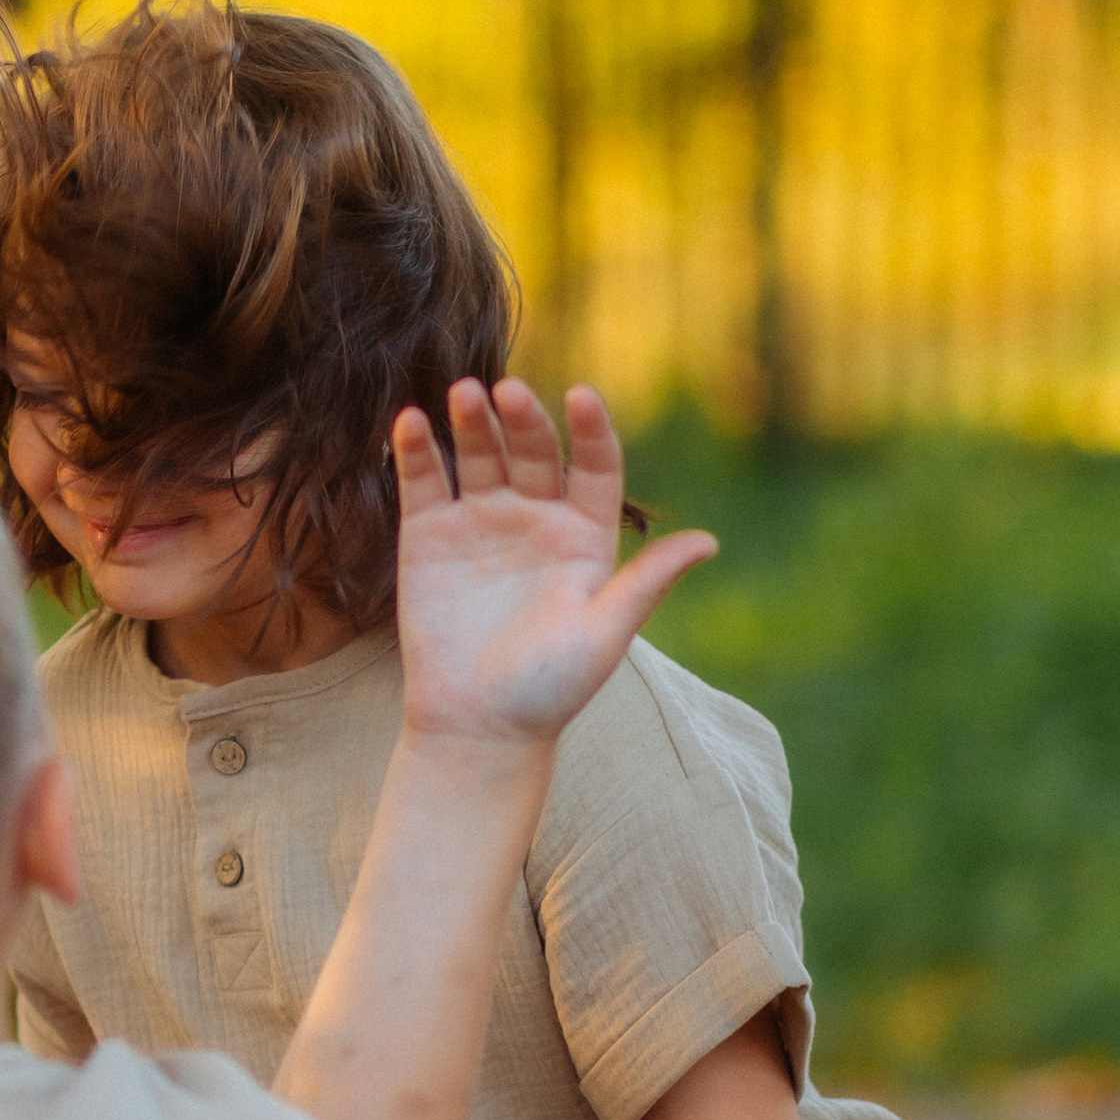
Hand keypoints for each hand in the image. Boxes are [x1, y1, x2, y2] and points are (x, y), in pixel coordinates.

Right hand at [393, 381, 713, 756]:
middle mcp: (536, 518)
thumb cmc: (550, 688)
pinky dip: (417, 450)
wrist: (477, 725)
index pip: (595, 467)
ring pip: (479, 455)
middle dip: (524, 420)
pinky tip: (411, 422)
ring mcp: (481, 521)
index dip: (592, 432)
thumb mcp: (605, 634)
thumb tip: (709, 542)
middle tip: (510, 394)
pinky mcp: (429, 534)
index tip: (583, 399)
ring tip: (464, 394)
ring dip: (472, 422)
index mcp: (585, 536)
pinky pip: (425, 481)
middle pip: (535, 452)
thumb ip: (648, 584)